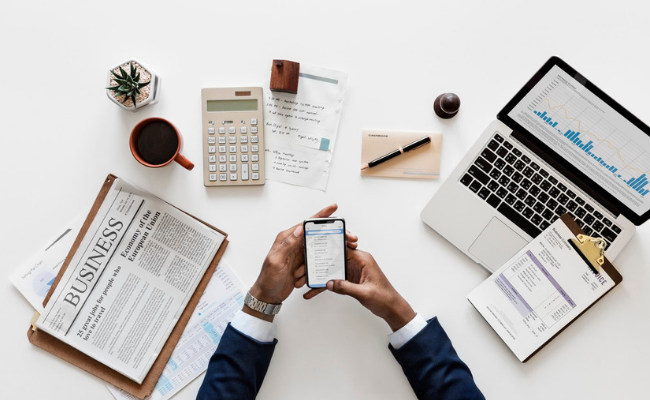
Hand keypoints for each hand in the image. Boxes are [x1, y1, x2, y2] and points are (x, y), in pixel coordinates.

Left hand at [246, 204, 357, 320]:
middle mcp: (293, 244)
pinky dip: (318, 266)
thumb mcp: (276, 260)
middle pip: (316, 234)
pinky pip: (315, 261)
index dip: (320, 215)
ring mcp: (299, 254)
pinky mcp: (302, 263)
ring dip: (323, 254)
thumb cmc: (268, 279)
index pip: (306, 223)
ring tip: (327, 257)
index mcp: (286, 238)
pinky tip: (317, 270)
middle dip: (330, 235)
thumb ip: (288, 244)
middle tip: (346, 236)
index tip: (332, 208)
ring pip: (318, 248)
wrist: (268, 295)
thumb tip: (299, 229)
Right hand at [306, 249, 415, 331]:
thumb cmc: (384, 297)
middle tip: (303, 268)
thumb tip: (329, 283)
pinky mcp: (350, 280)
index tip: (315, 248)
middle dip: (318, 263)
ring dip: (319, 276)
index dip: (328, 247)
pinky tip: (314, 291)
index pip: (343, 248)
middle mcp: (356, 262)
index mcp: (362, 259)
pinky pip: (334, 280)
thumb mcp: (364, 293)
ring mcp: (352, 271)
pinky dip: (325, 285)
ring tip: (304, 281)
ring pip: (331, 270)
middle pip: (333, 258)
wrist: (391, 308)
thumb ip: (346, 287)